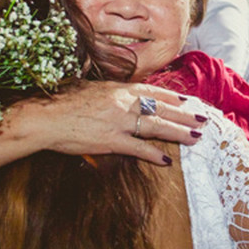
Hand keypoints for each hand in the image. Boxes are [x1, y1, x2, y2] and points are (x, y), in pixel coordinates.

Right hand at [24, 82, 206, 165]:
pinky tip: (166, 160)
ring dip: (178, 132)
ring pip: (157, 126)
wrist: (45, 116)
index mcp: (118, 89)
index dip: (173, 98)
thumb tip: (119, 98)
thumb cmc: (62, 103)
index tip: (188, 102)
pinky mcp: (111, 140)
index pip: (153, 92)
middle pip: (161, 108)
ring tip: (195, 138)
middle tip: (203, 120)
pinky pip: (138, 147)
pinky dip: (153, 154)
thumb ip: (109, 94)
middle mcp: (123, 103)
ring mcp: (118, 121)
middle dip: (185, 115)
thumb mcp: (90, 90)